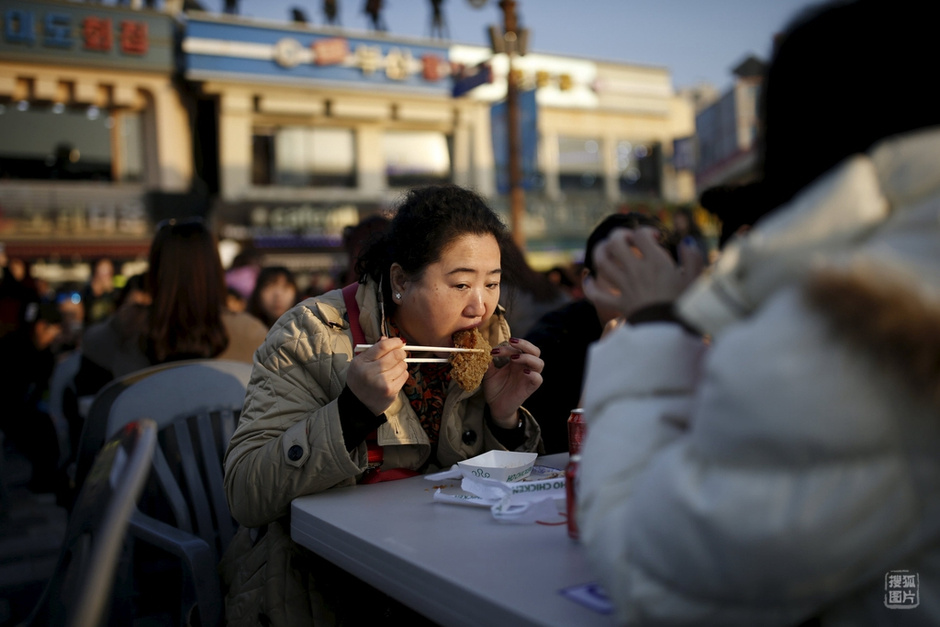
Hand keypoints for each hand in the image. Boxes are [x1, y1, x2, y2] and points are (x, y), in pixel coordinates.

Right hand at [345, 336, 408, 415]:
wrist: (358, 404)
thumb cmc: (359, 380)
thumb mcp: (359, 362)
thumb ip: (373, 350)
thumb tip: (387, 339)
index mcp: (361, 362)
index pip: (382, 346)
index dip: (394, 341)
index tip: (399, 342)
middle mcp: (371, 372)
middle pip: (395, 355)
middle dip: (400, 352)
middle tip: (399, 353)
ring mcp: (382, 383)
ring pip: (402, 365)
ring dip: (401, 364)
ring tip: (393, 368)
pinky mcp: (391, 392)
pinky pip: (404, 376)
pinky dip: (402, 374)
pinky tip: (394, 377)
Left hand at [484, 338, 542, 427]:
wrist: (496, 406)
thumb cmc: (494, 388)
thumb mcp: (489, 372)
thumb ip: (488, 362)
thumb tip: (483, 350)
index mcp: (517, 361)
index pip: (519, 347)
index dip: (508, 346)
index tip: (493, 351)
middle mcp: (525, 366)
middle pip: (535, 351)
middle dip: (525, 344)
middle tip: (511, 342)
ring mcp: (529, 377)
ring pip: (539, 363)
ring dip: (528, 357)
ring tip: (514, 358)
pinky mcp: (530, 388)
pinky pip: (538, 379)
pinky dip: (533, 374)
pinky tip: (524, 372)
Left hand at [584, 227, 703, 319]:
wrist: (673, 334)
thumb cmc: (688, 305)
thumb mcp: (697, 279)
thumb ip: (693, 256)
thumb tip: (686, 241)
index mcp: (656, 263)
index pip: (641, 235)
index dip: (646, 231)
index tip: (655, 238)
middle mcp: (637, 271)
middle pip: (616, 243)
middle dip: (619, 235)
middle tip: (628, 240)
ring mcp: (625, 288)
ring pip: (602, 263)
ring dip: (601, 252)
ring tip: (607, 250)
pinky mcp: (618, 305)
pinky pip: (596, 295)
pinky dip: (590, 286)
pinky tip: (589, 279)